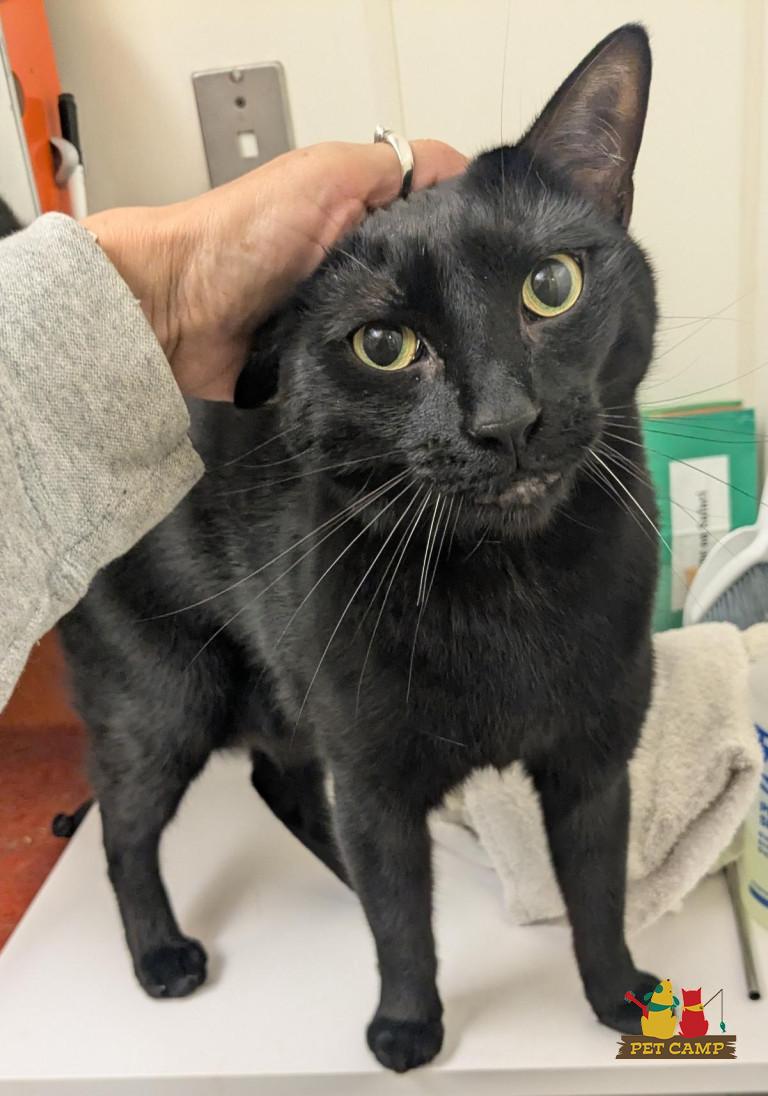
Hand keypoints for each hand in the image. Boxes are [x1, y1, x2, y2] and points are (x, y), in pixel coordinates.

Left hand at [84, 140, 465, 399]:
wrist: (176, 310)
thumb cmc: (241, 235)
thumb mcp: (322, 176)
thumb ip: (388, 168)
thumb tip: (459, 170)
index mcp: (360, 214)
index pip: (434, 216)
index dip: (467, 227)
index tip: (500, 249)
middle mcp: (357, 264)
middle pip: (427, 279)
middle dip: (450, 295)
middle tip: (481, 313)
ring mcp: (342, 316)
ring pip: (406, 331)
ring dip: (422, 341)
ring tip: (457, 353)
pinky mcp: (327, 364)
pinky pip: (371, 373)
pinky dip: (387, 376)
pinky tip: (418, 379)